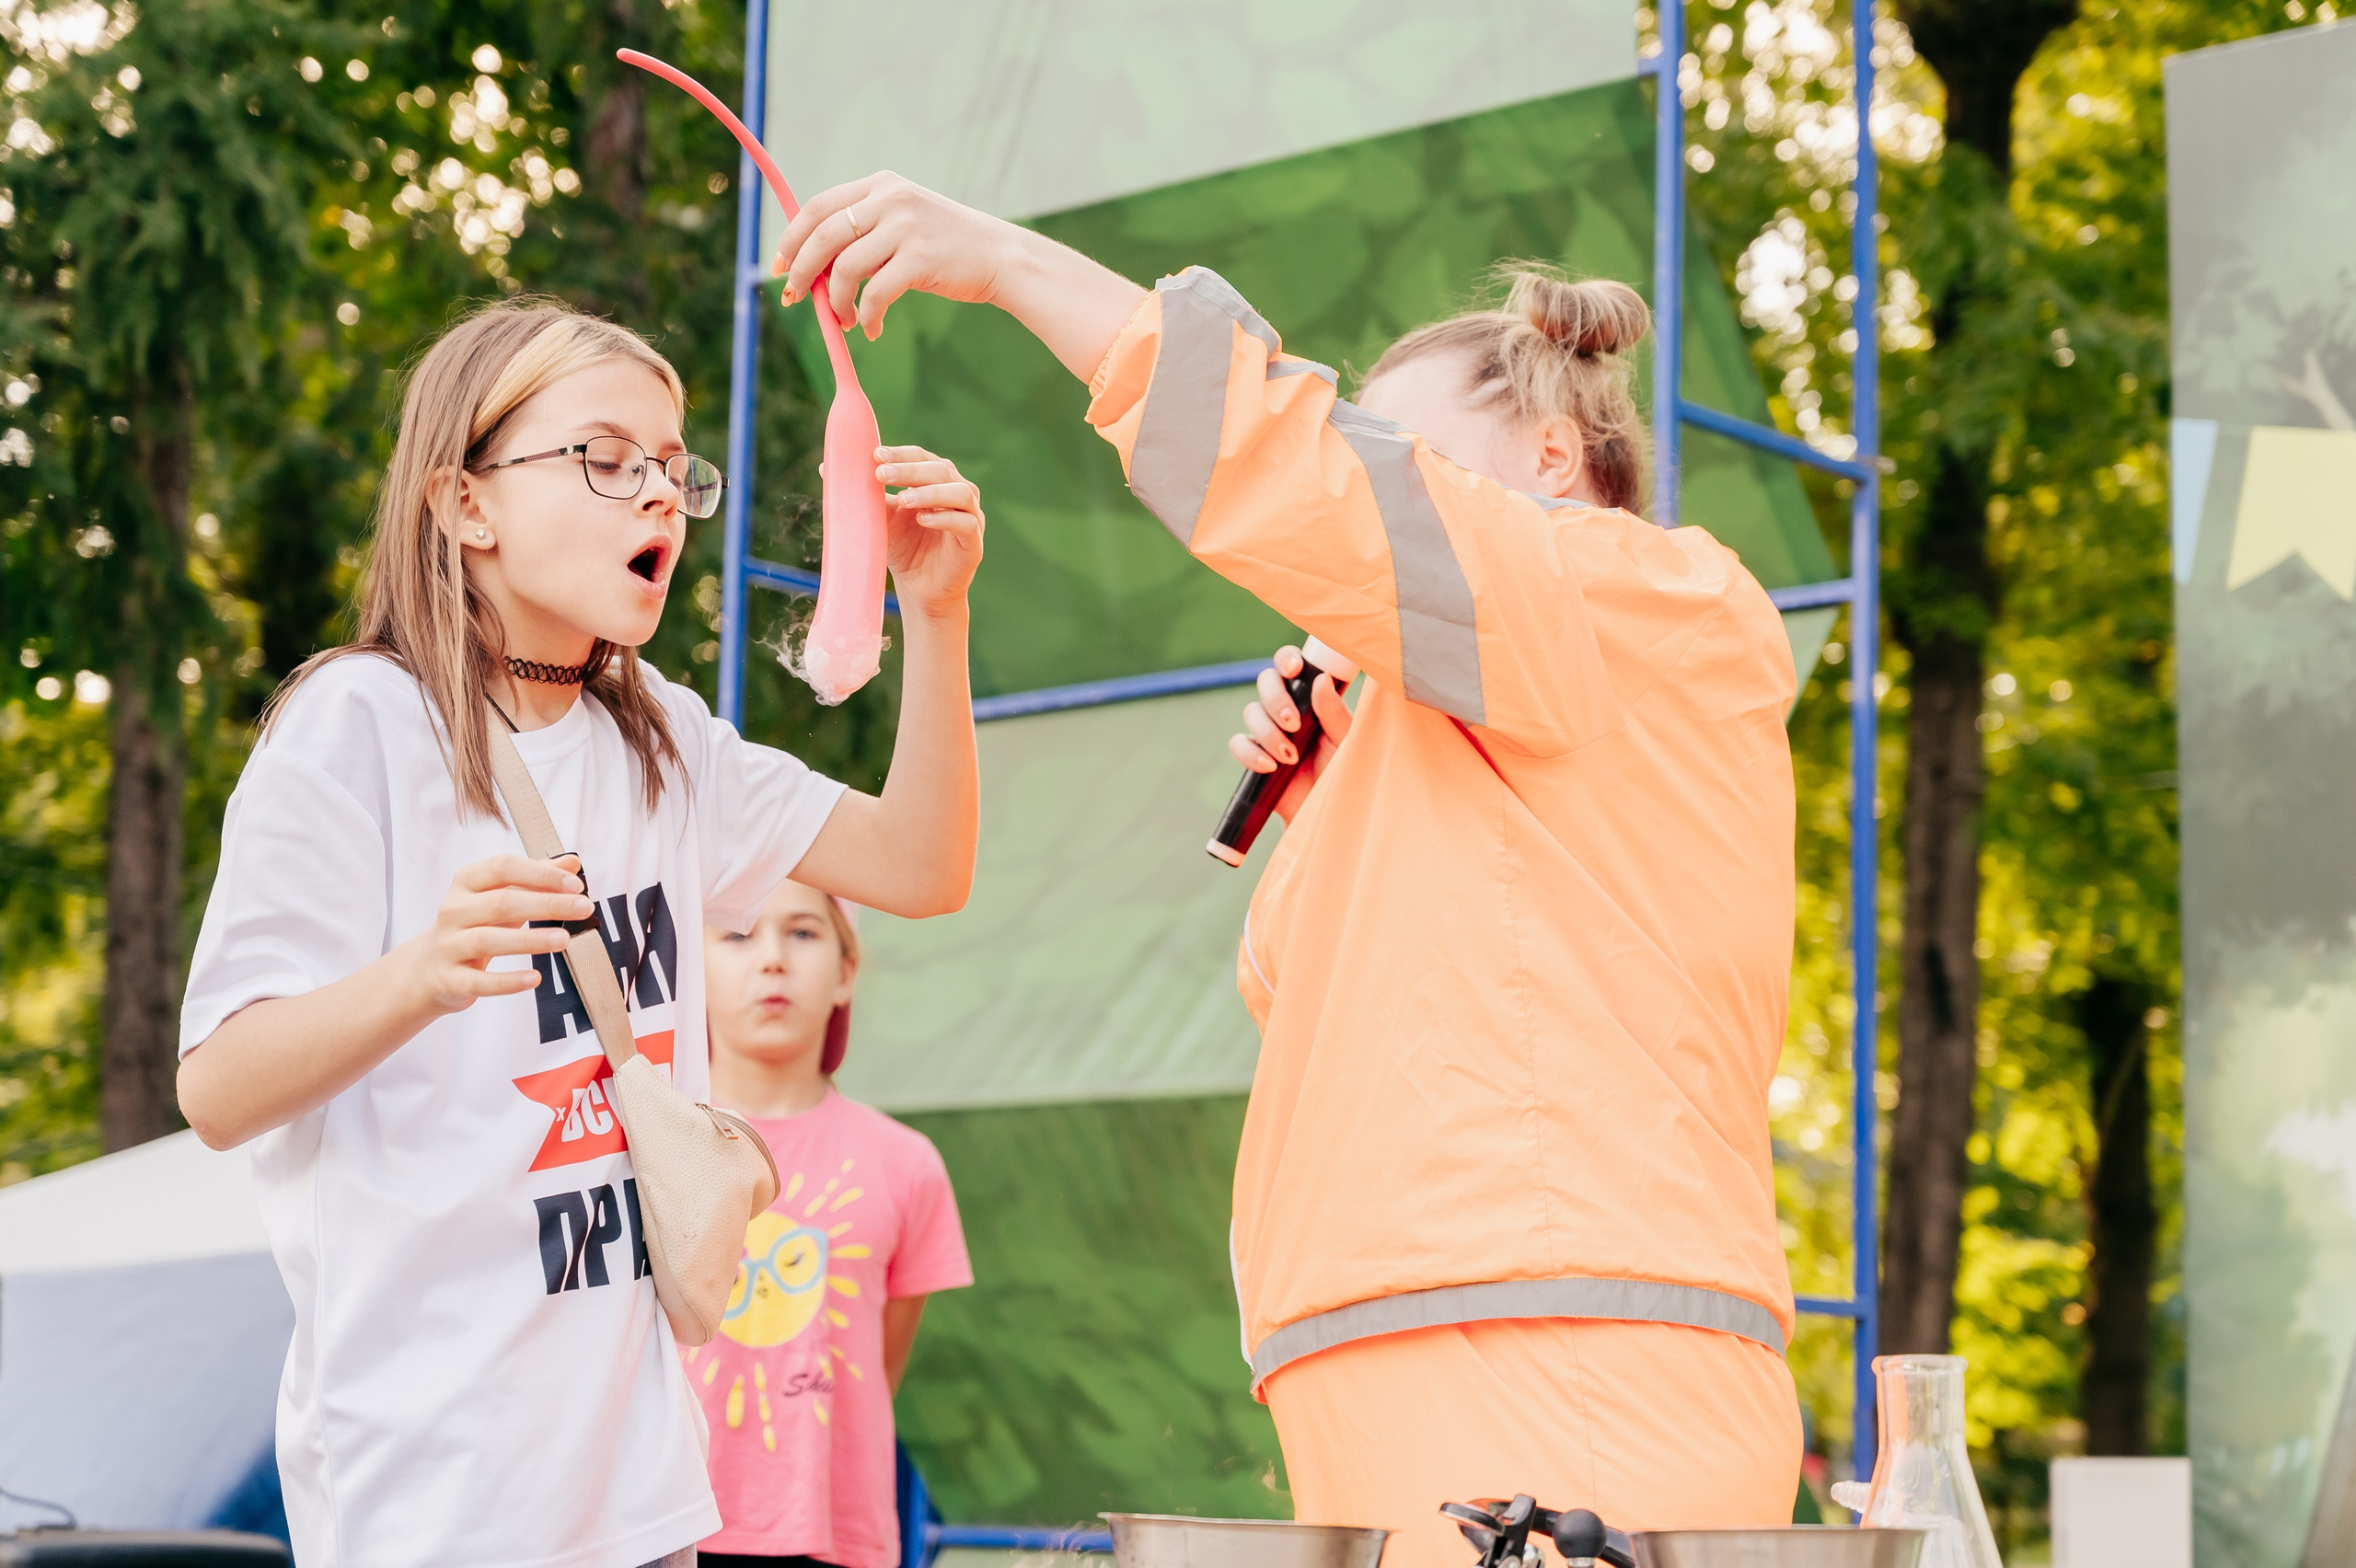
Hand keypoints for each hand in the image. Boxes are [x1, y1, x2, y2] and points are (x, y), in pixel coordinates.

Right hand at [398, 855, 591, 1015]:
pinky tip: (535, 978)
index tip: (576, 884)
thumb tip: (573, 862)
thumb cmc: (475, 924)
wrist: (429, 968)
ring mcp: (449, 945)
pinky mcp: (450, 979)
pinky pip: (480, 981)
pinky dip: (508, 981)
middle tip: (584, 908)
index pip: (503, 868)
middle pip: (501, 903)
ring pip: (489, 940)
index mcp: (467, 882)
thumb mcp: (501, 897)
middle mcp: (453, 910)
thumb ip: (536, 879)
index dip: (541, 874)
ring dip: (530, 940)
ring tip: (564, 940)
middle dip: (546, 904)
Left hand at [773, 173, 1023, 341]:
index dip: (791, 238)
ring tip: (845, 321)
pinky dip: (867, 317)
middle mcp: (890, 199)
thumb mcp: (904, 221)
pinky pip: (875, 294)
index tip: (778, 265)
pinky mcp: (920, 259)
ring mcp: (906, 227)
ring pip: (844, 268)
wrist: (1001, 257)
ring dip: (836, 302)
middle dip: (800, 270)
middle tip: (796, 297)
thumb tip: (812, 264)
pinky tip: (872, 329)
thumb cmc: (948, 247)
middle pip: (822, 235)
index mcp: (881, 186)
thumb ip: (865, 231)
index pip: (818, 206)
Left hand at [876, 444, 983, 617]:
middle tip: (882, 473)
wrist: (919, 590)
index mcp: (937, 480)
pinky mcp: (973, 543)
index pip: (922, 457)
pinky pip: (965, 523)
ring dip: (929, 492)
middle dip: (910, 470)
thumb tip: (825, 468)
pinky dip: (945, 518)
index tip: (875, 455)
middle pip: (940, 470)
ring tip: (902, 499)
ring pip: (959, 493)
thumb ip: (865, 493)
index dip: (901, 454)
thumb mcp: (881, 517)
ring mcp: (971, 517)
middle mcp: (958, 493)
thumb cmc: (903, 548)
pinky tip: (922, 519)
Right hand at [1229, 644, 1352, 825]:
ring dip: (1268, 732)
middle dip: (1275, 698)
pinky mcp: (1253, 755)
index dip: (1286, 659)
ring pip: (1251, 711)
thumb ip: (1334, 711)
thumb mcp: (1345, 740)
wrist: (1324, 811)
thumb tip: (1321, 679)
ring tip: (1289, 757)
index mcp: (1310, 698)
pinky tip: (1269, 766)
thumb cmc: (1342, 772)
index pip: (1292, 666)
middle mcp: (1287, 709)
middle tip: (1293, 723)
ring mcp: (1268, 731)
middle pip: (1265, 681)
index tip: (1293, 669)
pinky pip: (1238, 743)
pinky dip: (1250, 753)